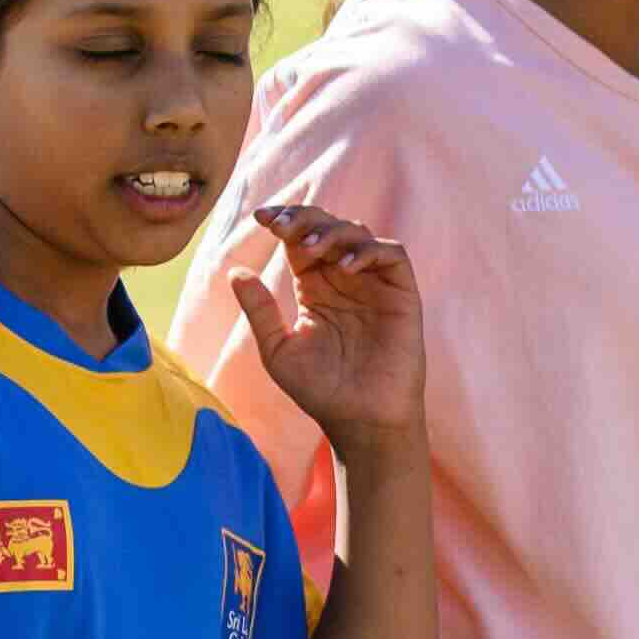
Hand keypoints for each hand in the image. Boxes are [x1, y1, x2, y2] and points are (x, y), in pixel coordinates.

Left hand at [234, 202, 427, 447]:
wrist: (360, 420)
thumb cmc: (320, 391)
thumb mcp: (277, 349)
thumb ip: (260, 311)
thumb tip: (235, 271)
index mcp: (316, 289)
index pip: (300, 240)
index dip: (284, 222)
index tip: (261, 218)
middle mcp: (346, 281)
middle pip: (329, 227)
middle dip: (305, 218)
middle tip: (282, 224)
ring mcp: (375, 286)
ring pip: (360, 234)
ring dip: (333, 231)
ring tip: (310, 247)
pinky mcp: (403, 296)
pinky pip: (393, 257)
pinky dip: (369, 251)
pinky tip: (345, 267)